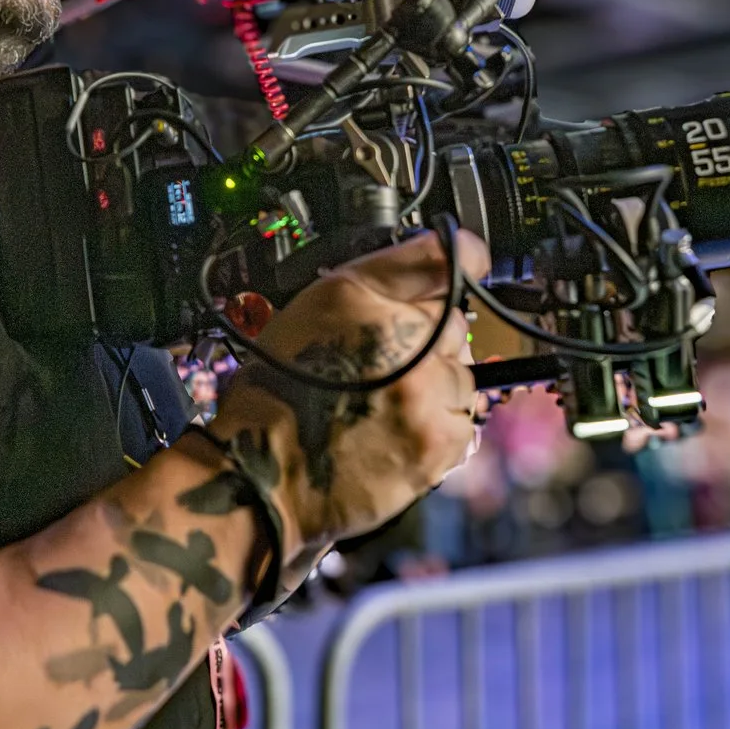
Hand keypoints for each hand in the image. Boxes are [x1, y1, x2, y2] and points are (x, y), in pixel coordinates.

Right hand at [211, 229, 488, 567]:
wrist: (261, 473)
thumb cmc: (279, 394)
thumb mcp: (315, 307)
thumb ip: (383, 276)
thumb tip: (452, 255)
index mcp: (364, 297)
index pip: (448, 258)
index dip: (460, 263)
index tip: (468, 264)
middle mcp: (400, 340)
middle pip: (457, 325)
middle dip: (431, 341)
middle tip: (385, 365)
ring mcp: (424, 395)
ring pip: (465, 377)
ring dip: (438, 388)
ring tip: (387, 403)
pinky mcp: (434, 444)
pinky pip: (464, 425)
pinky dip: (438, 428)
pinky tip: (398, 430)